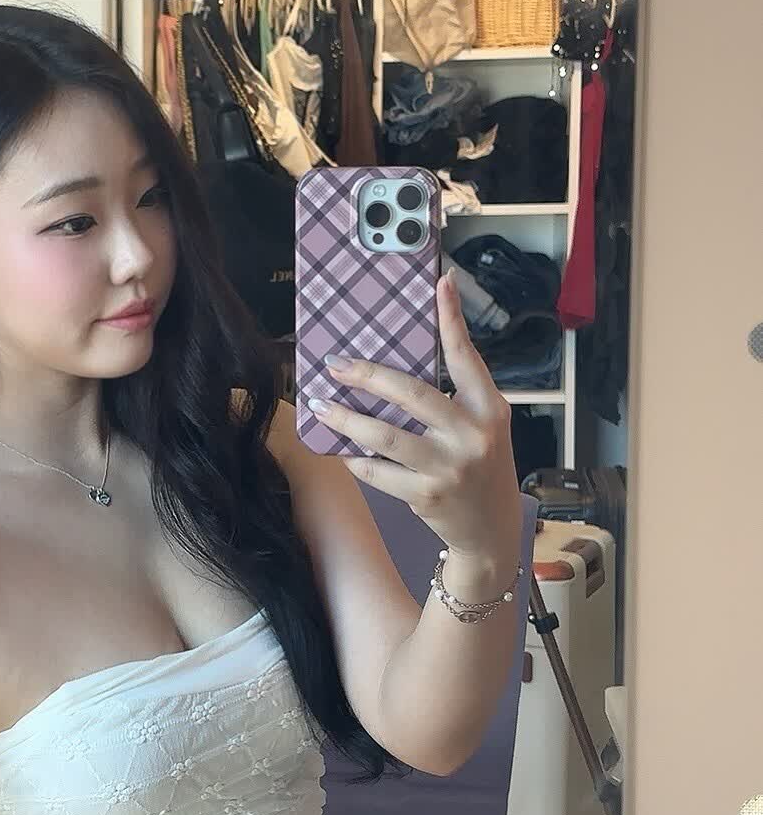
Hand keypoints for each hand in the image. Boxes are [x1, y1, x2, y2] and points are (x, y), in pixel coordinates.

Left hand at [306, 267, 522, 560]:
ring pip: (385, 435)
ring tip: (322, 405)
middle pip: (412, 393)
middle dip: (367, 375)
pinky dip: (355, 458)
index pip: (467, 357)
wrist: (490, 531)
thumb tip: (399, 365)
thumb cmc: (480, 468)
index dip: (452, 319)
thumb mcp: (481, 427)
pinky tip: (341, 447)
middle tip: (336, 364)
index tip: (440, 283)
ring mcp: (449, 467)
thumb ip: (453, 397)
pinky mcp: (426, 495)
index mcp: (489, 410)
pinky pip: (378, 470)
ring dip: (347, 418)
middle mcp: (472, 435)